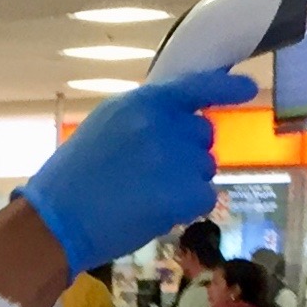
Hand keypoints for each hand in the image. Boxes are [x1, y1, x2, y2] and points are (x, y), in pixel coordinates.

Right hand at [15, 70, 258, 273]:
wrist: (57, 220)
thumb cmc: (71, 177)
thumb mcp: (105, 126)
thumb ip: (143, 117)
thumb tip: (179, 117)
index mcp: (142, 104)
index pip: (196, 86)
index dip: (226, 88)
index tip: (249, 90)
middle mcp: (165, 125)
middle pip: (203, 134)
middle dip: (188, 151)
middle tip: (153, 172)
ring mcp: (177, 160)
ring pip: (206, 167)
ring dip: (187, 181)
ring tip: (147, 194)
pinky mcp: (184, 195)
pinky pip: (207, 196)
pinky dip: (189, 207)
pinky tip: (158, 211)